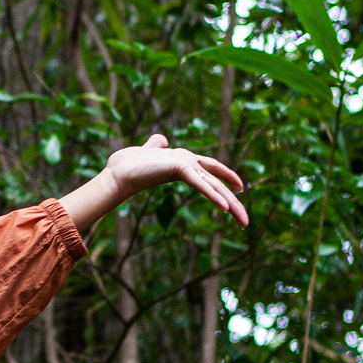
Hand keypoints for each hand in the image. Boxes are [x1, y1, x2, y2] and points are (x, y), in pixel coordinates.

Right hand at [58, 134, 248, 234]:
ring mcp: (184, 162)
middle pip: (217, 180)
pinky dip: (214, 195)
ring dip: (231, 205)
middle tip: (245, 221)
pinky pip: (201, 184)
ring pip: (214, 185)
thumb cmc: (126, 168)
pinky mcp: (178, 166)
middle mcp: (187, 159)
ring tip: (243, 221)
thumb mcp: (146, 156)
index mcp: (182, 160)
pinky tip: (225, 207)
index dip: (226, 177)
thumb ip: (154, 148)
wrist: (117, 173)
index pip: (210, 169)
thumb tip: (161, 141)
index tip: (239, 189)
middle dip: (233, 202)